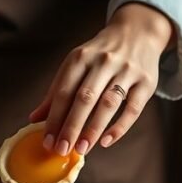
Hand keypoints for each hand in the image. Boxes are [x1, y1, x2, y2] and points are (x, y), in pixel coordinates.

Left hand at [29, 2, 172, 155]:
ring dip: (93, 129)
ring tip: (82, 149)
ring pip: (108, 103)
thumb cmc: (101, 54)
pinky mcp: (146, 82)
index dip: (54, 118)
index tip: (47, 141)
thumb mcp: (77, 64)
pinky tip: (105, 141)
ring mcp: (127, 71)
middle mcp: (104, 61)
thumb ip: (57, 91)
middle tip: (62, 150)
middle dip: (72, 126)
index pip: (64, 91)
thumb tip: (34, 119)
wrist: (138, 32)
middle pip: (85, 98)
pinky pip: (132, 108)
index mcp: (81, 57)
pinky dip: (119, 127)